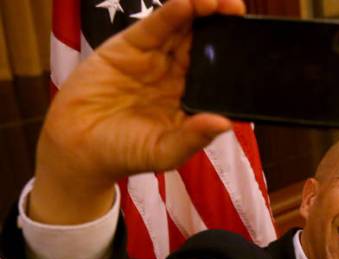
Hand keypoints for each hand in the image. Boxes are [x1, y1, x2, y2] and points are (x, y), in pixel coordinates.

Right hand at [31, 0, 244, 222]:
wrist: (79, 149)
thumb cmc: (126, 154)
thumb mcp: (165, 152)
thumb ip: (194, 137)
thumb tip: (225, 124)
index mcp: (192, 97)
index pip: (219, 69)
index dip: (233, 52)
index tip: (250, 40)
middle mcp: (176, 74)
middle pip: (204, 41)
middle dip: (222, 22)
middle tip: (236, 9)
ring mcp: (153, 58)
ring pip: (182, 27)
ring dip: (199, 11)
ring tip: (215, 3)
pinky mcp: (128, 47)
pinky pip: (154, 27)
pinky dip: (170, 14)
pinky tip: (186, 5)